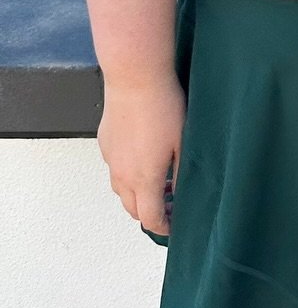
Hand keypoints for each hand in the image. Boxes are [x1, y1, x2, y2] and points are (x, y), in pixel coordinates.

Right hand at [97, 74, 185, 238]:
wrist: (135, 79)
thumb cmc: (164, 108)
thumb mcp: (183, 144)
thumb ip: (182, 174)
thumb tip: (182, 194)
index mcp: (144, 179)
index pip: (150, 219)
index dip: (163, 228)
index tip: (175, 225)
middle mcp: (122, 175)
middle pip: (132, 209)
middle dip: (151, 213)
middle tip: (171, 204)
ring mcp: (111, 159)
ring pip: (121, 191)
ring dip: (138, 195)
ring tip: (161, 181)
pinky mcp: (105, 144)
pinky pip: (115, 169)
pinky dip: (129, 174)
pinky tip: (145, 157)